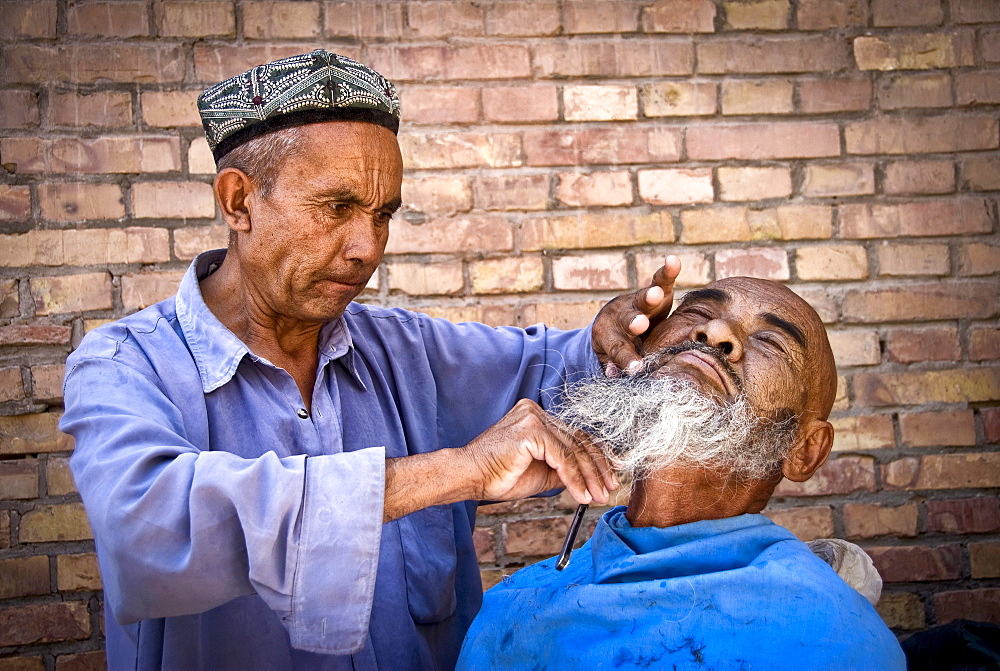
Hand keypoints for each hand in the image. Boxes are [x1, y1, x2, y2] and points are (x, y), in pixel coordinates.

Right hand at [462, 399, 615, 504]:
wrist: (470, 477)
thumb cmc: (499, 476)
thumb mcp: (541, 472)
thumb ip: (563, 468)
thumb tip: (590, 477)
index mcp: (537, 417)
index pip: (575, 435)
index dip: (596, 455)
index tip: (611, 474)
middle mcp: (537, 412)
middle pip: (578, 440)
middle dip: (597, 468)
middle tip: (609, 488)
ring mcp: (534, 418)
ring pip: (573, 450)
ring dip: (589, 477)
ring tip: (598, 496)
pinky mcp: (531, 430)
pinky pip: (562, 458)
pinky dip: (575, 479)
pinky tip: (581, 495)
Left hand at [592, 255, 680, 375]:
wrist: (617, 319)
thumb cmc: (617, 344)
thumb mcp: (611, 357)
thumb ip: (613, 365)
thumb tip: (614, 375)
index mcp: (609, 337)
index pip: (618, 349)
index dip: (626, 359)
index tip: (636, 369)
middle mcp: (622, 317)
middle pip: (628, 320)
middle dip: (634, 322)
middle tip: (639, 324)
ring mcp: (637, 303)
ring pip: (643, 299)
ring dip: (649, 297)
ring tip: (655, 294)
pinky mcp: (655, 290)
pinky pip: (661, 280)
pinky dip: (667, 271)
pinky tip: (673, 261)